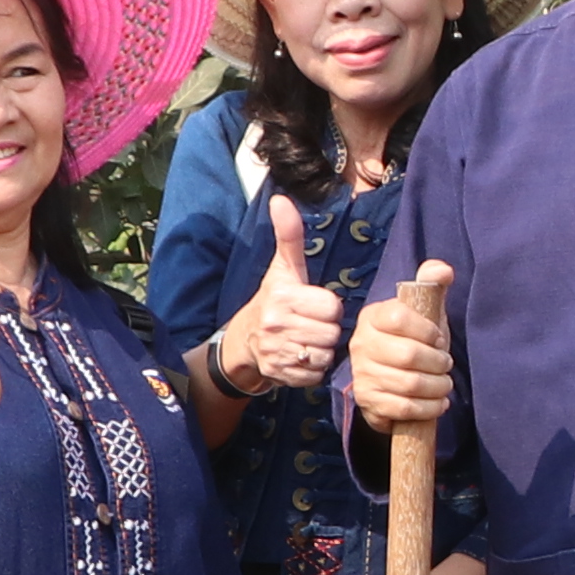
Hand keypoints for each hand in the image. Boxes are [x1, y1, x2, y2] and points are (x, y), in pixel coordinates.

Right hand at [214, 198, 348, 395]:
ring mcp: (277, 352)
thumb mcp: (282, 268)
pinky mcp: (280, 374)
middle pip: (331, 332)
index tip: (313, 307)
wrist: (242, 342)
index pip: (332, 307)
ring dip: (320, 350)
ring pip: (325, 354)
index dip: (327, 308)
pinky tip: (300, 358)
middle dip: (325, 330)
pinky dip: (312, 370)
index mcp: (282, 296)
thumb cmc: (271, 301)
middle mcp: (276, 324)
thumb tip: (281, 200)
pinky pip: (316, 374)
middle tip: (310, 325)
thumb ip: (289, 236)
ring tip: (306, 341)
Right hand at [345, 258, 457, 429]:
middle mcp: (361, 344)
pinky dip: (429, 407)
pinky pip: (405, 408)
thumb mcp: (423, 310)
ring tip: (444, 384)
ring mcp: (362, 374)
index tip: (439, 339)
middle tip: (446, 365)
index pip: (399, 318)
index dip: (427, 331)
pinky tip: (439, 402)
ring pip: (409, 384)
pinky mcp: (369, 401)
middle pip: (408, 355)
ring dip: (437, 386)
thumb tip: (443, 269)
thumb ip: (431, 284)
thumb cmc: (412, 340)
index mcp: (373, 316)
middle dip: (437, 363)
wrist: (390, 380)